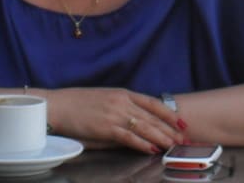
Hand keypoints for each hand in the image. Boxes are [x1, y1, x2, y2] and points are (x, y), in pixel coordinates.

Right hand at [47, 88, 185, 153]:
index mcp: (122, 93)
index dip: (168, 113)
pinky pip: (129, 137)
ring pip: (145, 127)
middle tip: (184, 139)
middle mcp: (121, 102)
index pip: (152, 102)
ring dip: (161, 137)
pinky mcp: (106, 127)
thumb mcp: (105, 99)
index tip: (181, 122)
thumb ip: (122, 110)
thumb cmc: (79, 104)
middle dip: (170, 129)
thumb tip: (138, 125)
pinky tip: (152, 149)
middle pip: (152, 117)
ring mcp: (114, 114)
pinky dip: (142, 144)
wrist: (59, 105)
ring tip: (173, 145)